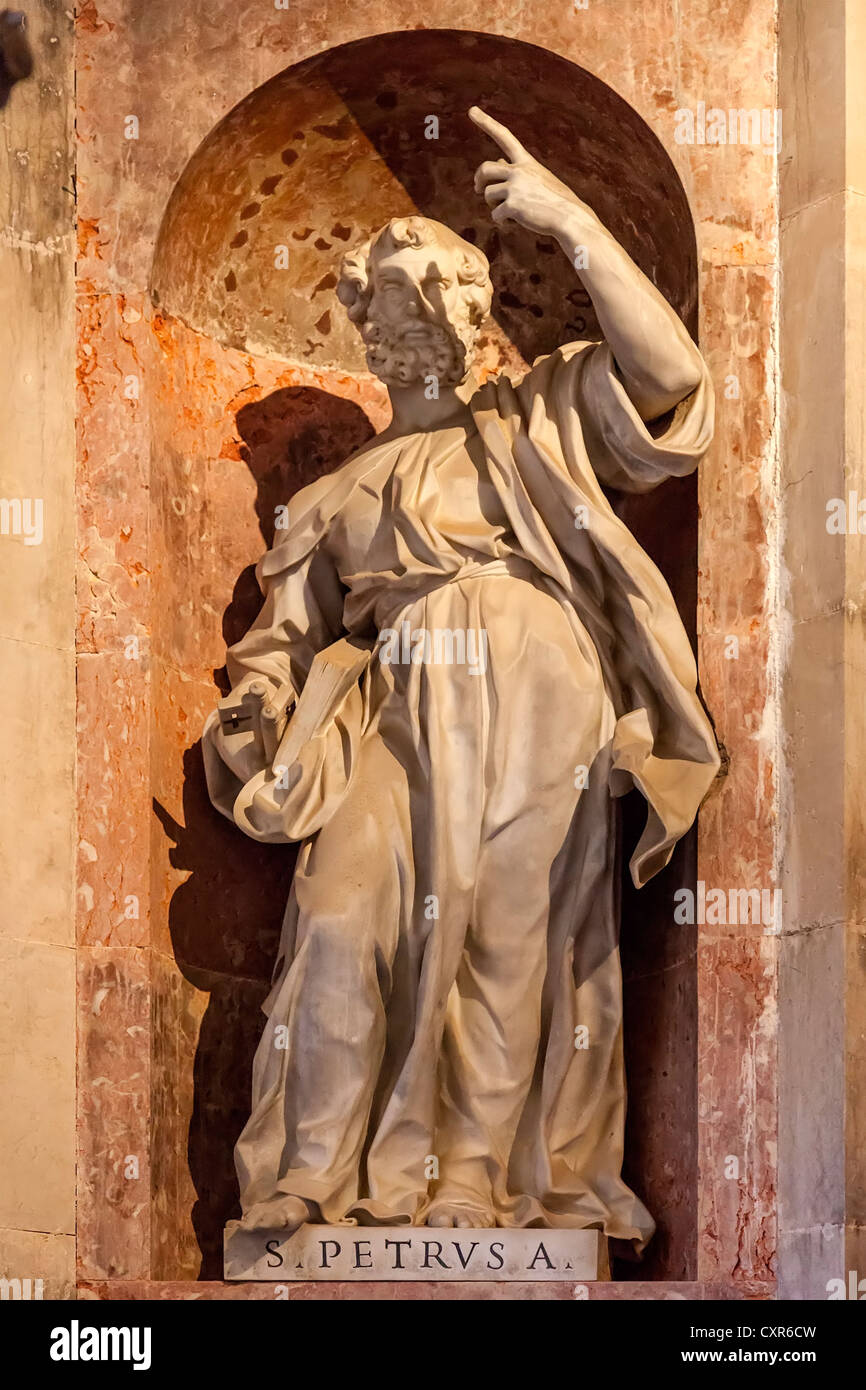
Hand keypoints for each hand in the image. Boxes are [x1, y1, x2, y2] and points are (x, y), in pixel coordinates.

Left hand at [470, 106, 594, 240]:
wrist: (570, 216)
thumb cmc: (556, 200)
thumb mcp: (539, 178)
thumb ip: (518, 170)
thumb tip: (498, 164)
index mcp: (527, 161)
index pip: (504, 136)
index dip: (487, 123)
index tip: (472, 111)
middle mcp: (519, 170)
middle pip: (485, 168)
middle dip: (479, 179)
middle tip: (477, 188)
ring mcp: (515, 186)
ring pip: (488, 194)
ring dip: (494, 206)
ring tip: (509, 213)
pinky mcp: (512, 204)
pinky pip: (495, 214)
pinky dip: (502, 222)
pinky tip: (514, 223)